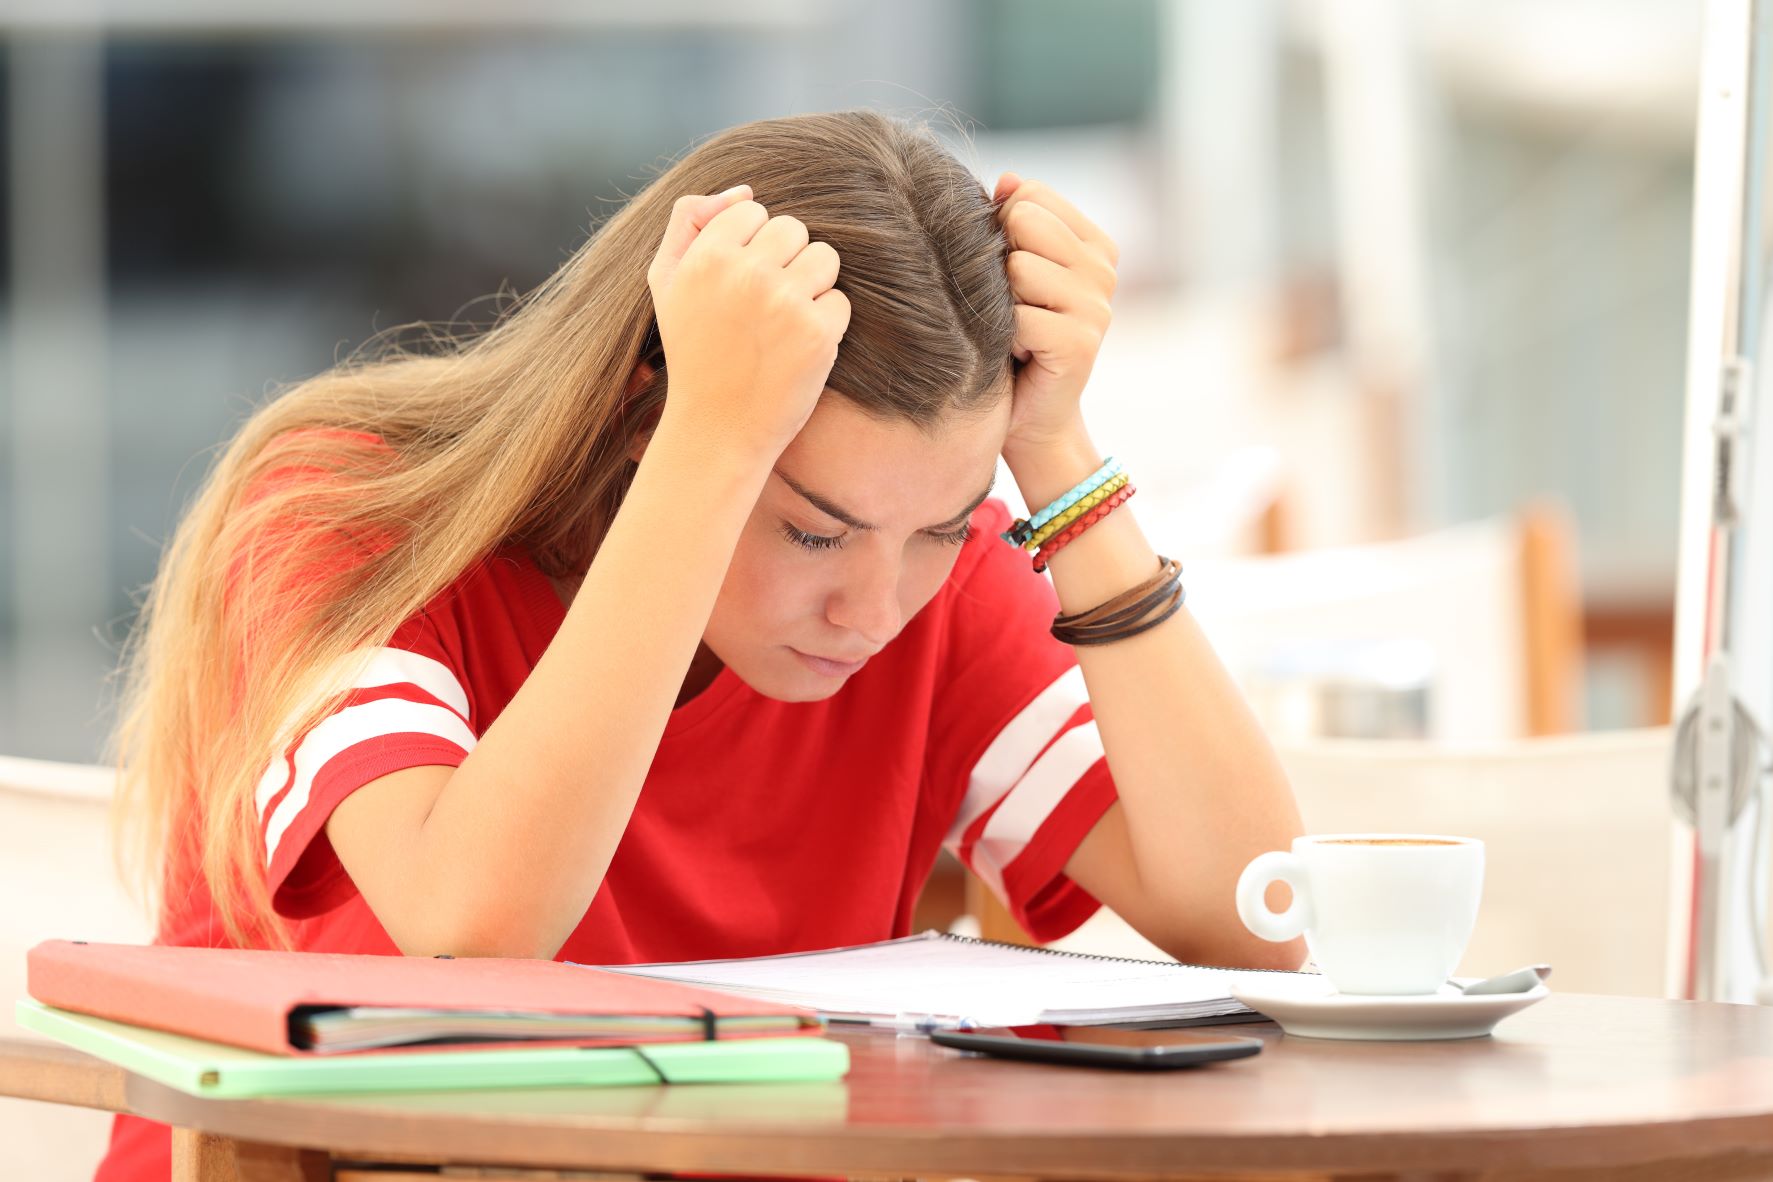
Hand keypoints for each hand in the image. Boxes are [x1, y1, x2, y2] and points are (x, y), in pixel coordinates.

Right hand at [647, 185, 851, 461]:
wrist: (716, 428)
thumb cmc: (693, 351)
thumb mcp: (667, 282)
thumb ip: (689, 222)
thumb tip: (744, 189)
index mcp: (707, 255)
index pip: (753, 210)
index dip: (750, 246)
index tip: (737, 284)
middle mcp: (746, 273)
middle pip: (793, 228)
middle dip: (785, 260)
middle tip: (763, 305)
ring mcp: (786, 302)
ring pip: (825, 257)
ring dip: (811, 286)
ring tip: (783, 322)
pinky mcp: (818, 333)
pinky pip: (840, 300)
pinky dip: (825, 323)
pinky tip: (795, 348)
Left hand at [992, 173, 1118, 459]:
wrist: (1029, 417)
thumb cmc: (1013, 341)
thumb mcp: (1011, 273)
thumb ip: (1012, 222)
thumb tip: (1008, 178)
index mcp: (1094, 246)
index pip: (1033, 196)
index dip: (1003, 230)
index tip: (1012, 275)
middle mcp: (1103, 271)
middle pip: (1023, 222)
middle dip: (1000, 263)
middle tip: (1012, 306)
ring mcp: (1097, 307)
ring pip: (1018, 268)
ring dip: (1000, 305)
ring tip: (1015, 331)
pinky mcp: (1081, 343)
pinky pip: (1018, 316)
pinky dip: (1004, 339)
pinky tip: (1019, 355)